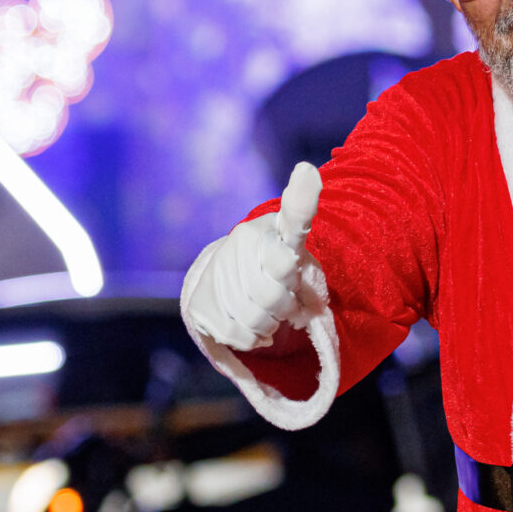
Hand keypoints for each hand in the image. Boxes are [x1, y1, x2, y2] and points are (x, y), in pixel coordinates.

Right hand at [180, 162, 320, 350]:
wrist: (222, 279)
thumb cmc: (274, 267)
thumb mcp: (297, 258)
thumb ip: (309, 264)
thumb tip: (311, 225)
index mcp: (271, 232)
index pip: (292, 220)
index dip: (301, 202)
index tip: (307, 172)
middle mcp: (242, 245)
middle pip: (272, 294)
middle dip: (285, 307)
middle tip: (285, 305)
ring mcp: (218, 273)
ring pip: (257, 319)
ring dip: (271, 324)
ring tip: (270, 314)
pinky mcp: (201, 304)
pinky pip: (240, 336)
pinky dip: (255, 339)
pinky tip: (256, 329)